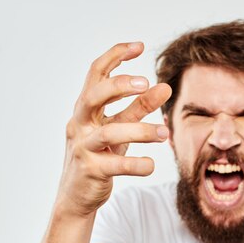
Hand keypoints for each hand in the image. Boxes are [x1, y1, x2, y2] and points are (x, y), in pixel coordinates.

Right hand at [57, 42, 171, 215]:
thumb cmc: (100, 157)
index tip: (139, 46)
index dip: (115, 56)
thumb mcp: (120, 130)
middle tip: (147, 82)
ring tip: (166, 133)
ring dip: (141, 130)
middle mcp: (80, 123)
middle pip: (94, 95)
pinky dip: (136, 164)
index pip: (95, 73)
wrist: (77, 196)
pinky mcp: (90, 170)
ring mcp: (82, 147)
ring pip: (110, 133)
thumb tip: (164, 87)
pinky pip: (116, 165)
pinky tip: (151, 165)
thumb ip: (138, 109)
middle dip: (120, 85)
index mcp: (86, 109)